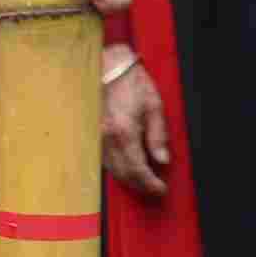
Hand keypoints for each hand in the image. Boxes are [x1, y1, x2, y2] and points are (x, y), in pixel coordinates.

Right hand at [102, 56, 169, 196]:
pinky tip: (129, 168)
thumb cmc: (133, 83)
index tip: (161, 189)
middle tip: (156, 189)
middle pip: (123, 174)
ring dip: (129, 180)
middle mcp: (107, 140)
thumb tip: (162, 160)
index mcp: (125, 133)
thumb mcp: (154, 106)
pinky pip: (105, 161)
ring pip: (112, 170)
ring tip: (145, 181)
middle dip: (140, 185)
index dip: (150, 183)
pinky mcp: (92, 135)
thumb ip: (158, 135)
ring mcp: (97, 139)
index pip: (138, 169)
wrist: (107, 67)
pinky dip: (118, 169)